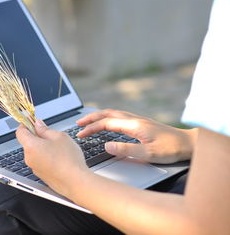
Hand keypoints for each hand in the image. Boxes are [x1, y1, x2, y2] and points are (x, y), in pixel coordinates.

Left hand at [16, 119, 89, 197]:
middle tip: (51, 135)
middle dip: (37, 137)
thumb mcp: (59, 136)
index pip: (20, 132)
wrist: (76, 182)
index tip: (31, 121)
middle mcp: (29, 158)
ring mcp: (34, 168)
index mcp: (31, 146)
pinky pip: (40, 162)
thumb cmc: (69, 160)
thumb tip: (38, 124)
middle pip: (28, 142)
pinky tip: (59, 158)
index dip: (25, 124)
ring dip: (43, 148)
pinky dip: (47, 158)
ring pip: (35, 153)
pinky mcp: (41, 175)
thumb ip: (45, 129)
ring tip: (59, 149)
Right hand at [76, 109, 197, 163]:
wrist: (188, 143)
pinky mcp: (140, 124)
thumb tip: (106, 145)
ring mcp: (137, 120)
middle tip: (77, 124)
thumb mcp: (148, 153)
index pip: (106, 123)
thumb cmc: (171, 149)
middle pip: (107, 113)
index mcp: (133, 125)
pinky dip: (107, 118)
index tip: (80, 134)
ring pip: (112, 114)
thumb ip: (127, 149)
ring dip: (98, 116)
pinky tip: (107, 124)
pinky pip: (118, 117)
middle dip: (90, 117)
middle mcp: (134, 119)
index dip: (91, 128)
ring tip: (87, 122)